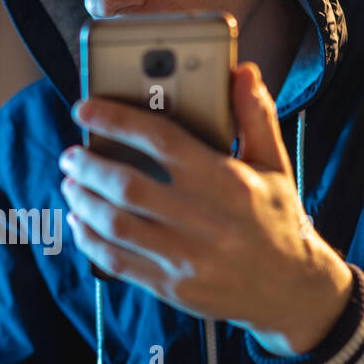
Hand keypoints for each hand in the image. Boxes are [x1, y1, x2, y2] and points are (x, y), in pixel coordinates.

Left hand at [60, 62, 351, 356]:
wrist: (293, 291)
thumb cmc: (277, 219)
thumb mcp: (274, 165)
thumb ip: (255, 117)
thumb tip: (243, 72)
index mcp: (227, 181)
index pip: (161, 140)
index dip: (117, 120)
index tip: (85, 109)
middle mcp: (205, 219)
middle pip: (129, 185)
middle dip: (88, 166)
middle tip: (71, 154)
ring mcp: (188, 257)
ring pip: (117, 225)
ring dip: (83, 201)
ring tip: (71, 184)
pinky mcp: (174, 287)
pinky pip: (118, 262)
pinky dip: (90, 241)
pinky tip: (80, 224)